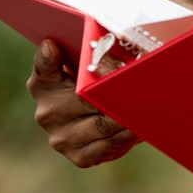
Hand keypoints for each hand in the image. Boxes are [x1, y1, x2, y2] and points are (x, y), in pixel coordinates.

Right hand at [27, 39, 140, 167]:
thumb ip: (89, 49)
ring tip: (148, 102)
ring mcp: (60, 137)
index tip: (53, 45)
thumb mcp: (87, 61)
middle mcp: (47, 112)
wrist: (98, 118)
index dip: (49, 58)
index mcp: (44, 83)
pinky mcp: (78, 156)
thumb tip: (108, 36)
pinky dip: (126, 135)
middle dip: (114, 90)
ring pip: (102, 124)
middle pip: (86, 98)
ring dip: (126, 114)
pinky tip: (140, 125)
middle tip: (140, 81)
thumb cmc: (94, 80)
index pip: (43, 67)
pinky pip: (107, 146)